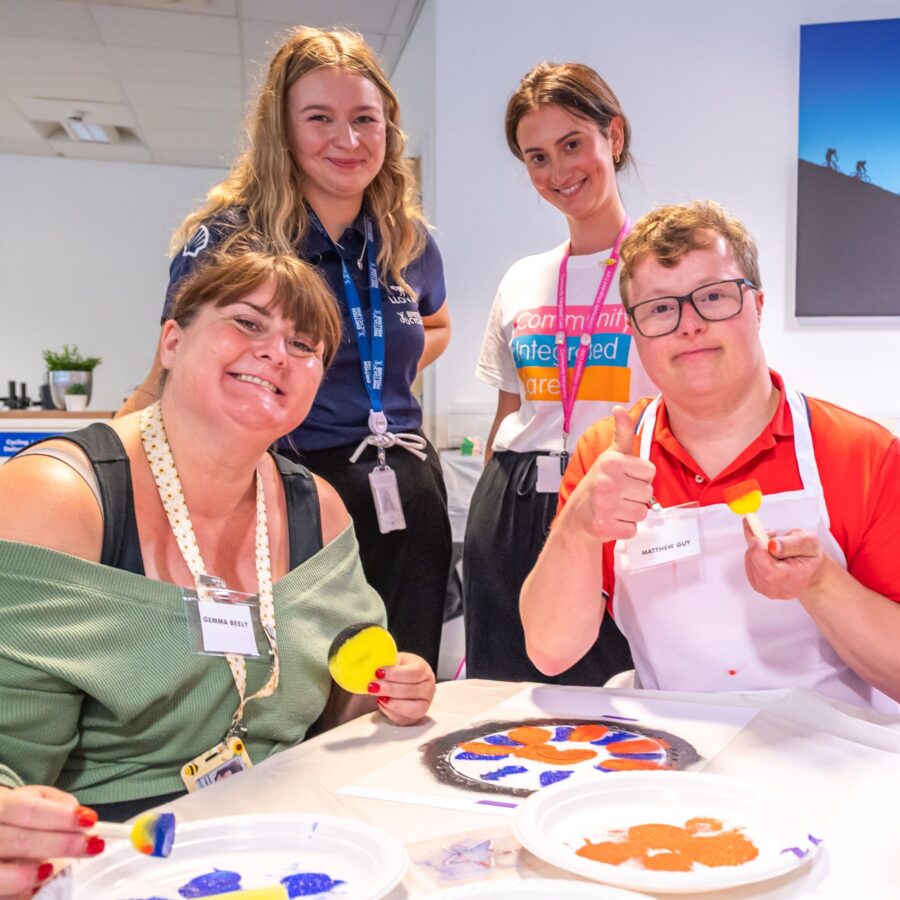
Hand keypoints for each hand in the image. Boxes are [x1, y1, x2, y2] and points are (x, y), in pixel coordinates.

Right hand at [0, 786, 102, 898]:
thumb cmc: (16, 813)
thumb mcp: (37, 797)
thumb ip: (59, 802)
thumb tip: (81, 817)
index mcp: (1, 804)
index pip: (28, 810)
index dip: (60, 817)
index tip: (89, 821)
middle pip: (21, 841)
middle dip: (60, 845)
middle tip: (91, 846)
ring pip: (2, 874)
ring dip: (32, 874)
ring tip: (51, 868)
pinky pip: (2, 894)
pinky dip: (20, 893)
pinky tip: (34, 885)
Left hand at [369, 652, 434, 725]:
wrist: (397, 680)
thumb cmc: (397, 669)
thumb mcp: (393, 660)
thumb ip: (386, 662)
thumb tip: (372, 666)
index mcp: (424, 669)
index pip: (415, 672)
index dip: (396, 674)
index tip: (379, 672)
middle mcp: (428, 687)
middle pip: (412, 690)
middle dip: (390, 689)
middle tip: (374, 686)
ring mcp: (423, 704)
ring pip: (412, 708)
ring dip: (393, 704)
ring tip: (379, 697)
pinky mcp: (414, 717)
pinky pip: (404, 719)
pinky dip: (391, 713)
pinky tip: (382, 703)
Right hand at [562, 406, 655, 542]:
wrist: (576, 517)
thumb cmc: (597, 485)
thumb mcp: (609, 456)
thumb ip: (622, 433)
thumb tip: (619, 408)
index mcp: (611, 462)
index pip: (650, 471)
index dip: (640, 477)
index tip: (625, 478)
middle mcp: (607, 481)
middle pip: (648, 493)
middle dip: (636, 496)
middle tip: (619, 495)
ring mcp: (605, 505)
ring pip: (642, 512)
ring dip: (631, 513)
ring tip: (616, 507)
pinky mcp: (605, 526)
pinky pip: (633, 529)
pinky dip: (625, 528)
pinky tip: (612, 520)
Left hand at [743, 521, 827, 598]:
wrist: (812, 572)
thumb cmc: (811, 557)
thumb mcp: (808, 542)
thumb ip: (790, 543)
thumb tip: (773, 545)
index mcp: (794, 578)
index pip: (768, 570)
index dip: (759, 551)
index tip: (759, 536)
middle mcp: (778, 588)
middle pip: (756, 564)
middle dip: (758, 545)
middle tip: (770, 534)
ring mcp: (767, 589)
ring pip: (750, 563)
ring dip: (756, 548)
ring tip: (773, 544)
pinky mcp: (758, 585)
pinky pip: (749, 565)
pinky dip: (754, 554)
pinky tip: (767, 552)